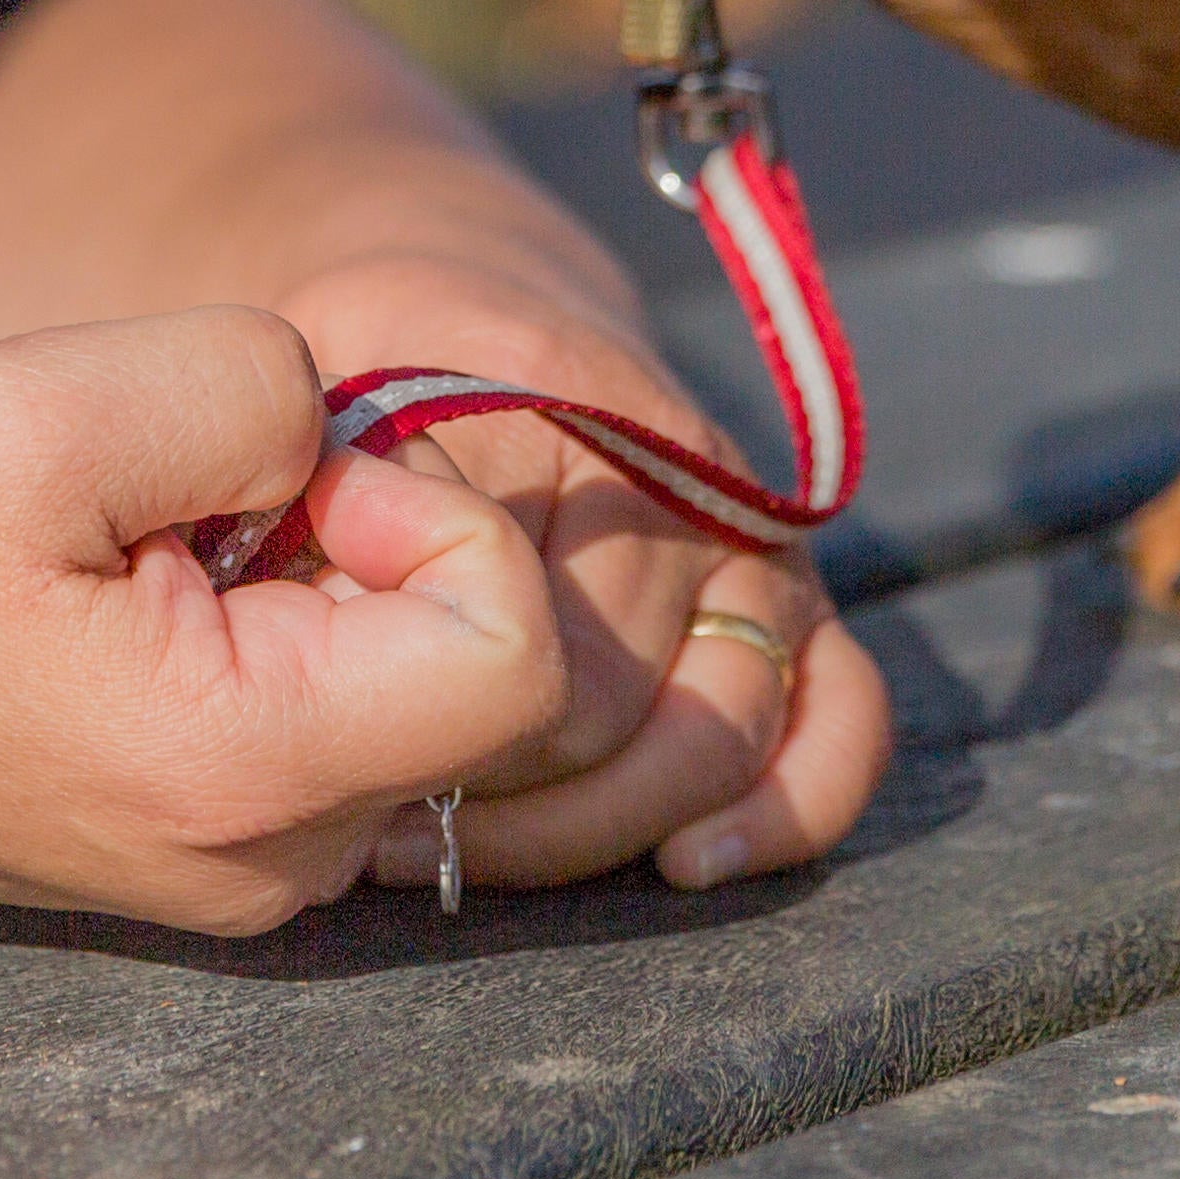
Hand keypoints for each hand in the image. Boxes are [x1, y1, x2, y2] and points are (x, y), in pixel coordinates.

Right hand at [0, 307, 567, 932]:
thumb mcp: (58, 405)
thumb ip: (264, 387)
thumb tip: (343, 437)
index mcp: (251, 773)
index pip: (520, 650)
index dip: (431, 508)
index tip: (279, 472)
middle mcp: (268, 864)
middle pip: (469, 666)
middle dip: (365, 533)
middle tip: (184, 494)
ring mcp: (231, 874)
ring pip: (392, 683)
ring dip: (303, 576)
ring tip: (128, 544)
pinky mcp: (188, 848)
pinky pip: (314, 716)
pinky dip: (253, 627)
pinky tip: (115, 594)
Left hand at [273, 268, 893, 894]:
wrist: (470, 316)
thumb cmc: (376, 372)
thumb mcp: (336, 396)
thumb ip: (346, 485)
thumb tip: (353, 619)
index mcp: (575, 408)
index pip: (527, 630)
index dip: (440, 722)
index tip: (356, 765)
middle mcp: (688, 481)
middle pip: (609, 710)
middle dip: (495, 790)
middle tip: (382, 826)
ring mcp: (754, 546)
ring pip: (711, 741)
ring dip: (592, 825)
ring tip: (468, 850)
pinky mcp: (790, 603)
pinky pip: (843, 715)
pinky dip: (789, 804)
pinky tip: (693, 862)